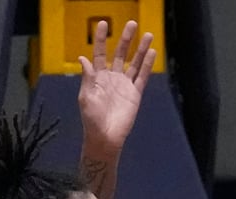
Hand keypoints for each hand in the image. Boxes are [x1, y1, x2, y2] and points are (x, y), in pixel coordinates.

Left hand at [79, 19, 154, 152]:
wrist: (105, 138)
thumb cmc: (91, 120)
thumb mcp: (86, 97)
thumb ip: (87, 77)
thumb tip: (83, 58)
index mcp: (97, 77)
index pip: (100, 53)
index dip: (101, 38)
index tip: (104, 24)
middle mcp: (112, 78)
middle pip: (120, 53)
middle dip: (126, 39)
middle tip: (131, 23)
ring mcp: (124, 85)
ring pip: (134, 63)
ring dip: (140, 49)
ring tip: (148, 34)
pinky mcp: (135, 94)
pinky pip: (142, 77)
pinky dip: (147, 65)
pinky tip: (152, 53)